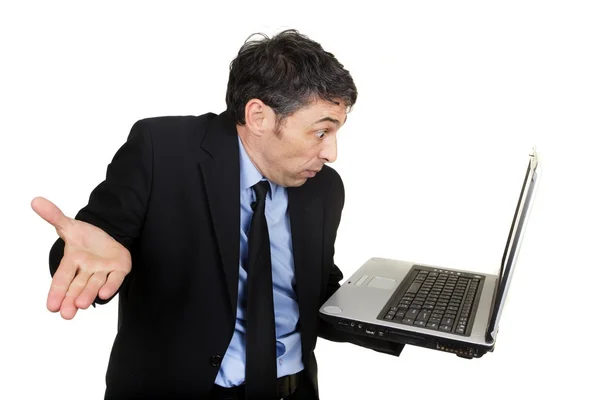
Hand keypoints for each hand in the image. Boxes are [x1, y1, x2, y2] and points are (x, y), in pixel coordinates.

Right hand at [31, 196, 131, 318]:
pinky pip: (115, 279)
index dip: (57, 292)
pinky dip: (110, 287)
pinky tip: (105, 294)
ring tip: (81, 305)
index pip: (62, 278)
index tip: (51, 307)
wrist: (109, 235)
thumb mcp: (70, 225)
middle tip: (66, 314)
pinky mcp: (119, 269)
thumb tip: (35, 200)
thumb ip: (54, 216)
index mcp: (72, 261)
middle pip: (77, 287)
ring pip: (94, 285)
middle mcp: (87, 270)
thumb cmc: (86, 237)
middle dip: (71, 300)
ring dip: (87, 295)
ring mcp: (103, 271)